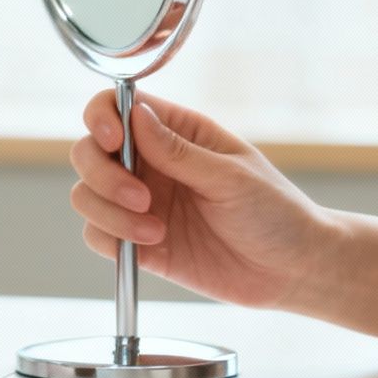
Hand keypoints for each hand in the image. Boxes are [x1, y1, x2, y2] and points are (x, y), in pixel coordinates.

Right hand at [69, 91, 326, 309]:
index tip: (114, 141)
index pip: (116, 107)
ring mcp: (141, 204)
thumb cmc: (275, 212)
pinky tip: (152, 244)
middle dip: (102, 174)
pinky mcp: (139, 244)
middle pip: (89, 151)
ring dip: (108, 211)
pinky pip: (97, 236)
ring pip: (86, 195)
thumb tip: (134, 115)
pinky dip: (112, 239)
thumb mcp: (231, 176)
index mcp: (176, 133)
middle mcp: (151, 164)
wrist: (291, 270)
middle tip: (141, 197)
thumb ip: (179, 151)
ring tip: (154, 228)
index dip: (101, 118)